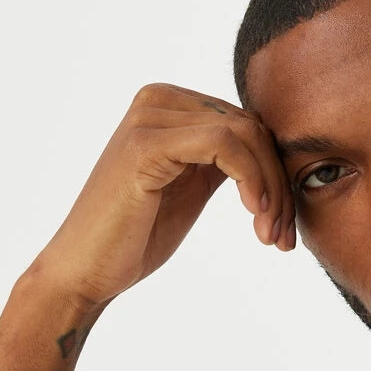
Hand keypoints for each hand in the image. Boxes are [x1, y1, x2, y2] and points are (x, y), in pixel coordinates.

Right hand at [28, 83, 295, 309]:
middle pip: (251, 127)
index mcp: (168, 106)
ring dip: (271, 189)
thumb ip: (222, 161)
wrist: (86, 270)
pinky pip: (223, 144)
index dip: (277, 173)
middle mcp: (157, 100)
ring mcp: (148, 118)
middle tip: (284, 237)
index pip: (247, 124)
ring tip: (271, 235)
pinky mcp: (145, 144)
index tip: (285, 226)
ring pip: (245, 134)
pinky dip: (251, 179)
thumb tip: (272, 152)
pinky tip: (254, 215)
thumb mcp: (190, 188)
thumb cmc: (135, 236)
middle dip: (279, 184)